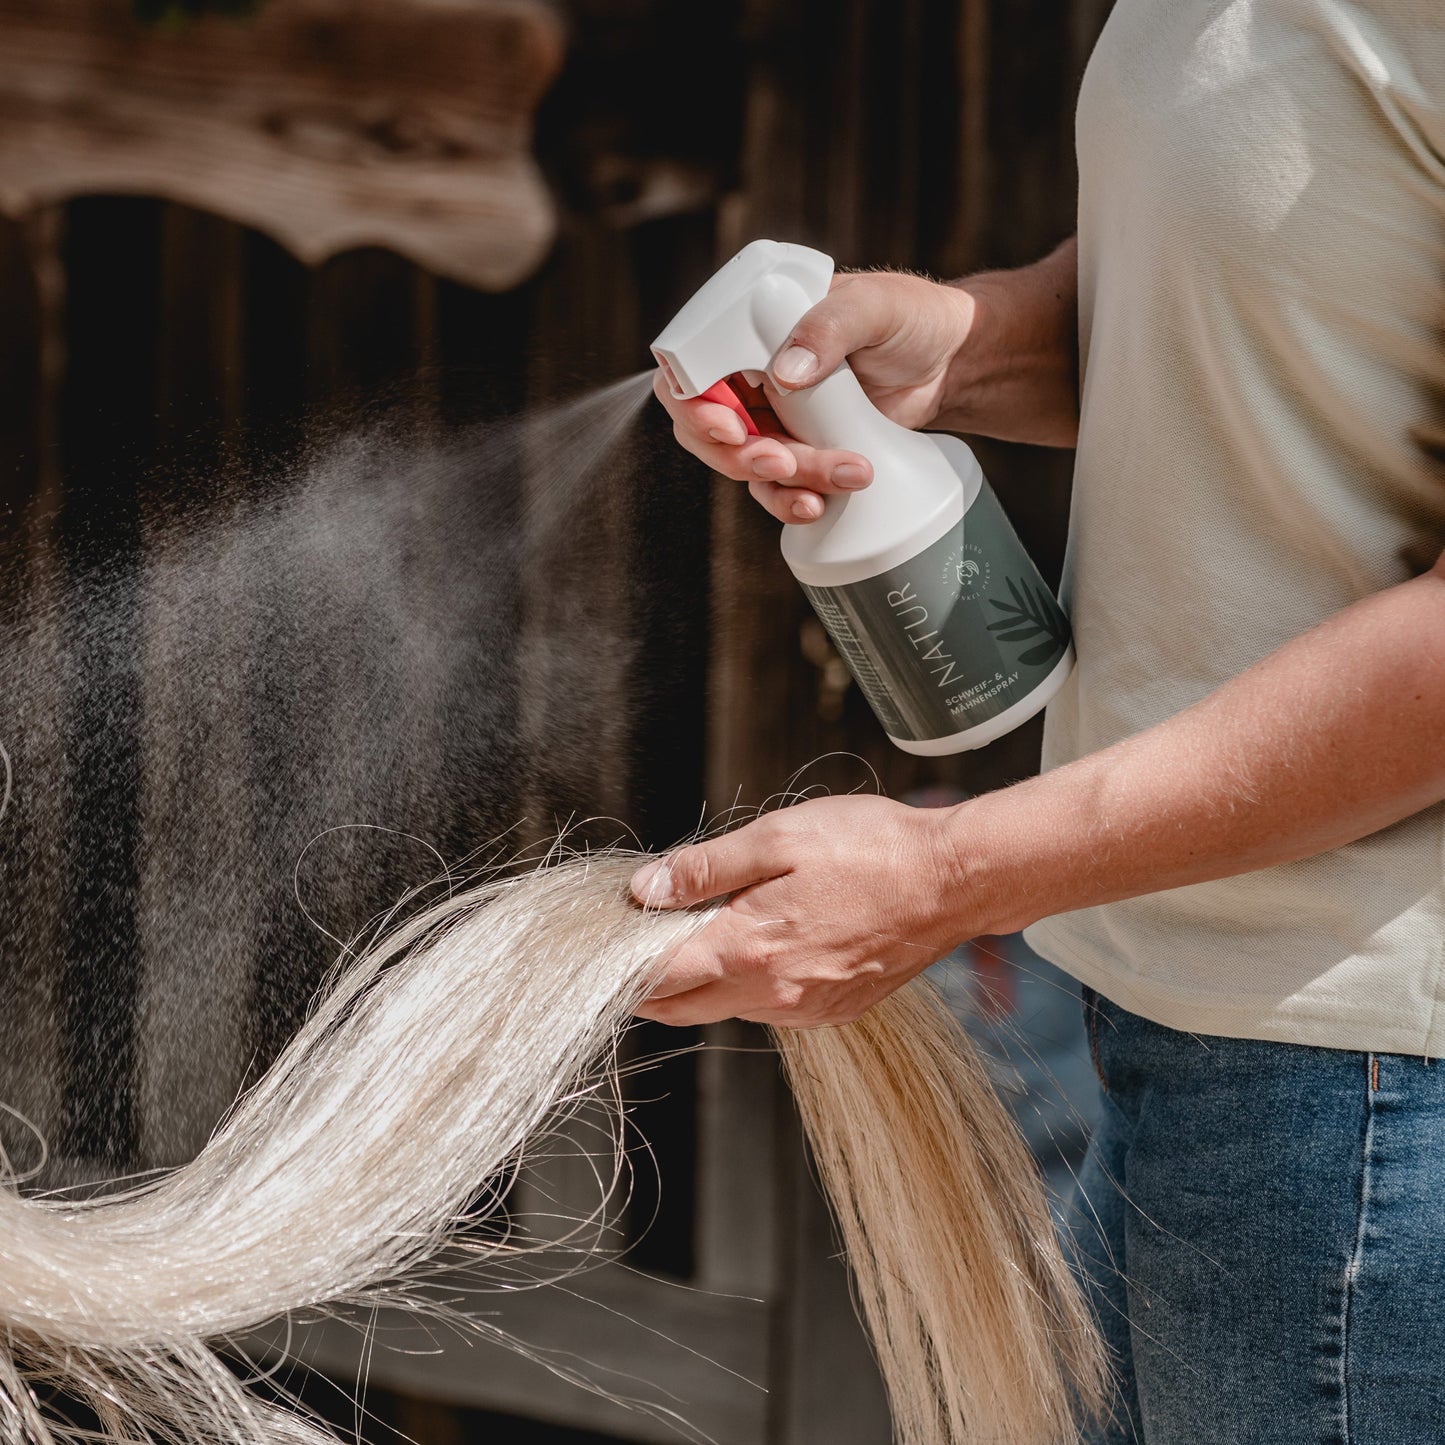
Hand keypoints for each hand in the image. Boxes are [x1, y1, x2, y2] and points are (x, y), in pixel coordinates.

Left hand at [629, 795, 967, 1027]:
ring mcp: (806, 1010)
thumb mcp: (777, 838)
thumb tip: (644, 889)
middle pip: (681, 1007)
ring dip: (703, 977)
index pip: (655, 979)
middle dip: (650, 978)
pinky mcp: (834, 1012)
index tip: (611, 931)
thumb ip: (705, 868)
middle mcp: (773, 995)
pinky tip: (765, 938)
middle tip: (644, 931)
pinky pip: (769, 1007)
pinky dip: (749, 981)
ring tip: (710, 922)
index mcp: (749, 950)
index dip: (620, 959)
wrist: (954, 881)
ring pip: (725, 1007)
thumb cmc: (871, 849)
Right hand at [654, 270, 976, 524]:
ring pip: (742, 462)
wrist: (949, 364)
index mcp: (752, 327)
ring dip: (779, 480)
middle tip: (782, 461)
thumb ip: (830, 326)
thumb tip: (784, 371)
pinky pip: (774, 486)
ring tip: (839, 475)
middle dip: (737, 454)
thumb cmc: (911, 317)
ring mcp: (772, 417)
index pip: (691, 365)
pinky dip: (789, 500)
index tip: (730, 427)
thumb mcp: (875, 306)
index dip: (695, 403)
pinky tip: (817, 505)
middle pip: (704, 426)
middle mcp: (750, 373)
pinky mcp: (797, 451)